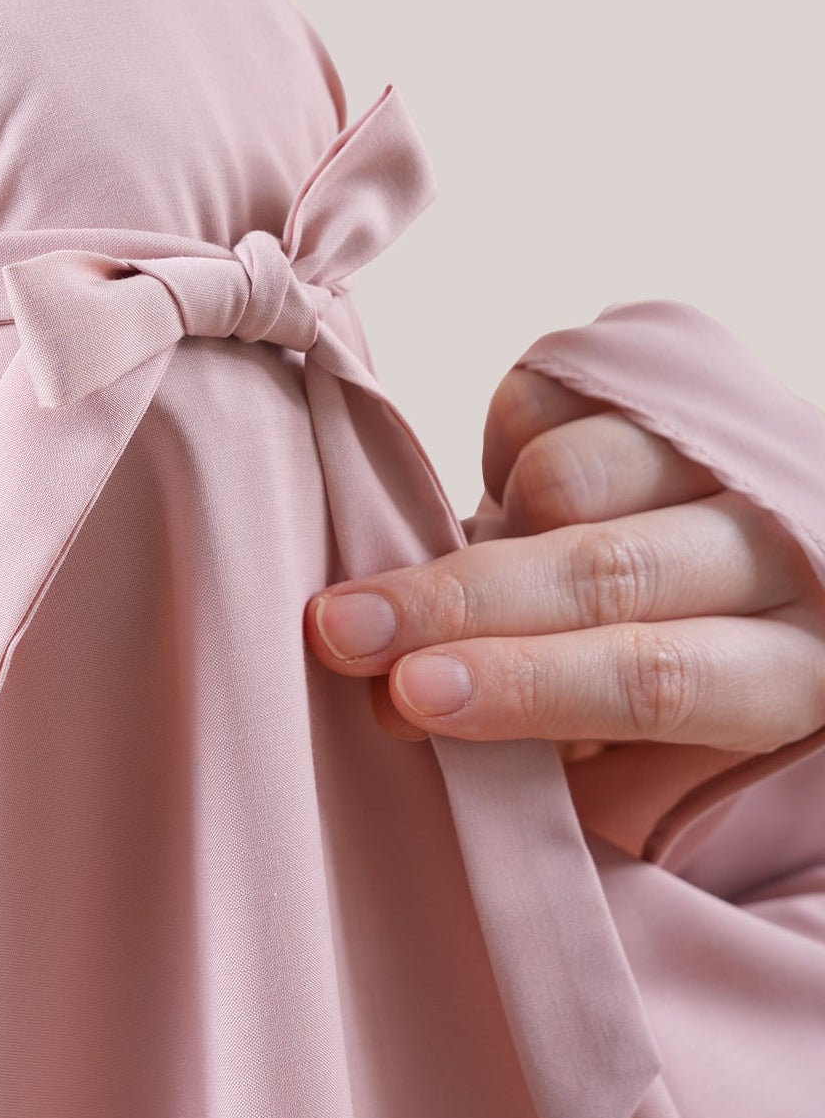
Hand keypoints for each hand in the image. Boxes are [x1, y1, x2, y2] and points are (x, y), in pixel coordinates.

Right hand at [305, 366, 824, 756]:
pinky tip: (517, 503)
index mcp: (803, 670)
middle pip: (608, 571)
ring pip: (570, 475)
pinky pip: (545, 400)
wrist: (776, 538)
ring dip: (487, 530)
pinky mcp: (681, 368)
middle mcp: (788, 545)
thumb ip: (559, 735)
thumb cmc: (692, 669)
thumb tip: (407, 700)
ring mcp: (734, 442)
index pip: (660, 678)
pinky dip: (501, 453)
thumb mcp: (657, 749)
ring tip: (467, 575)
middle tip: (340, 629)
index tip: (409, 697)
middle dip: (454, 603)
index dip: (529, 686)